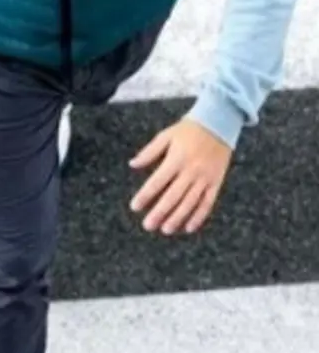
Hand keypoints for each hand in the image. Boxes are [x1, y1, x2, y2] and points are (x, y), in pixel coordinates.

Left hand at [128, 118, 232, 234]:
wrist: (219, 123)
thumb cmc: (189, 129)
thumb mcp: (165, 136)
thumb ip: (149, 152)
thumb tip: (132, 164)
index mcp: (176, 159)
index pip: (157, 182)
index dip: (145, 195)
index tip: (135, 207)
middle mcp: (191, 171)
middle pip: (173, 196)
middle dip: (159, 213)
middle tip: (148, 225)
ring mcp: (205, 178)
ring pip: (190, 203)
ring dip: (177, 218)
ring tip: (165, 229)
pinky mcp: (216, 182)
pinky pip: (207, 203)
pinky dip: (199, 216)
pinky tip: (188, 227)